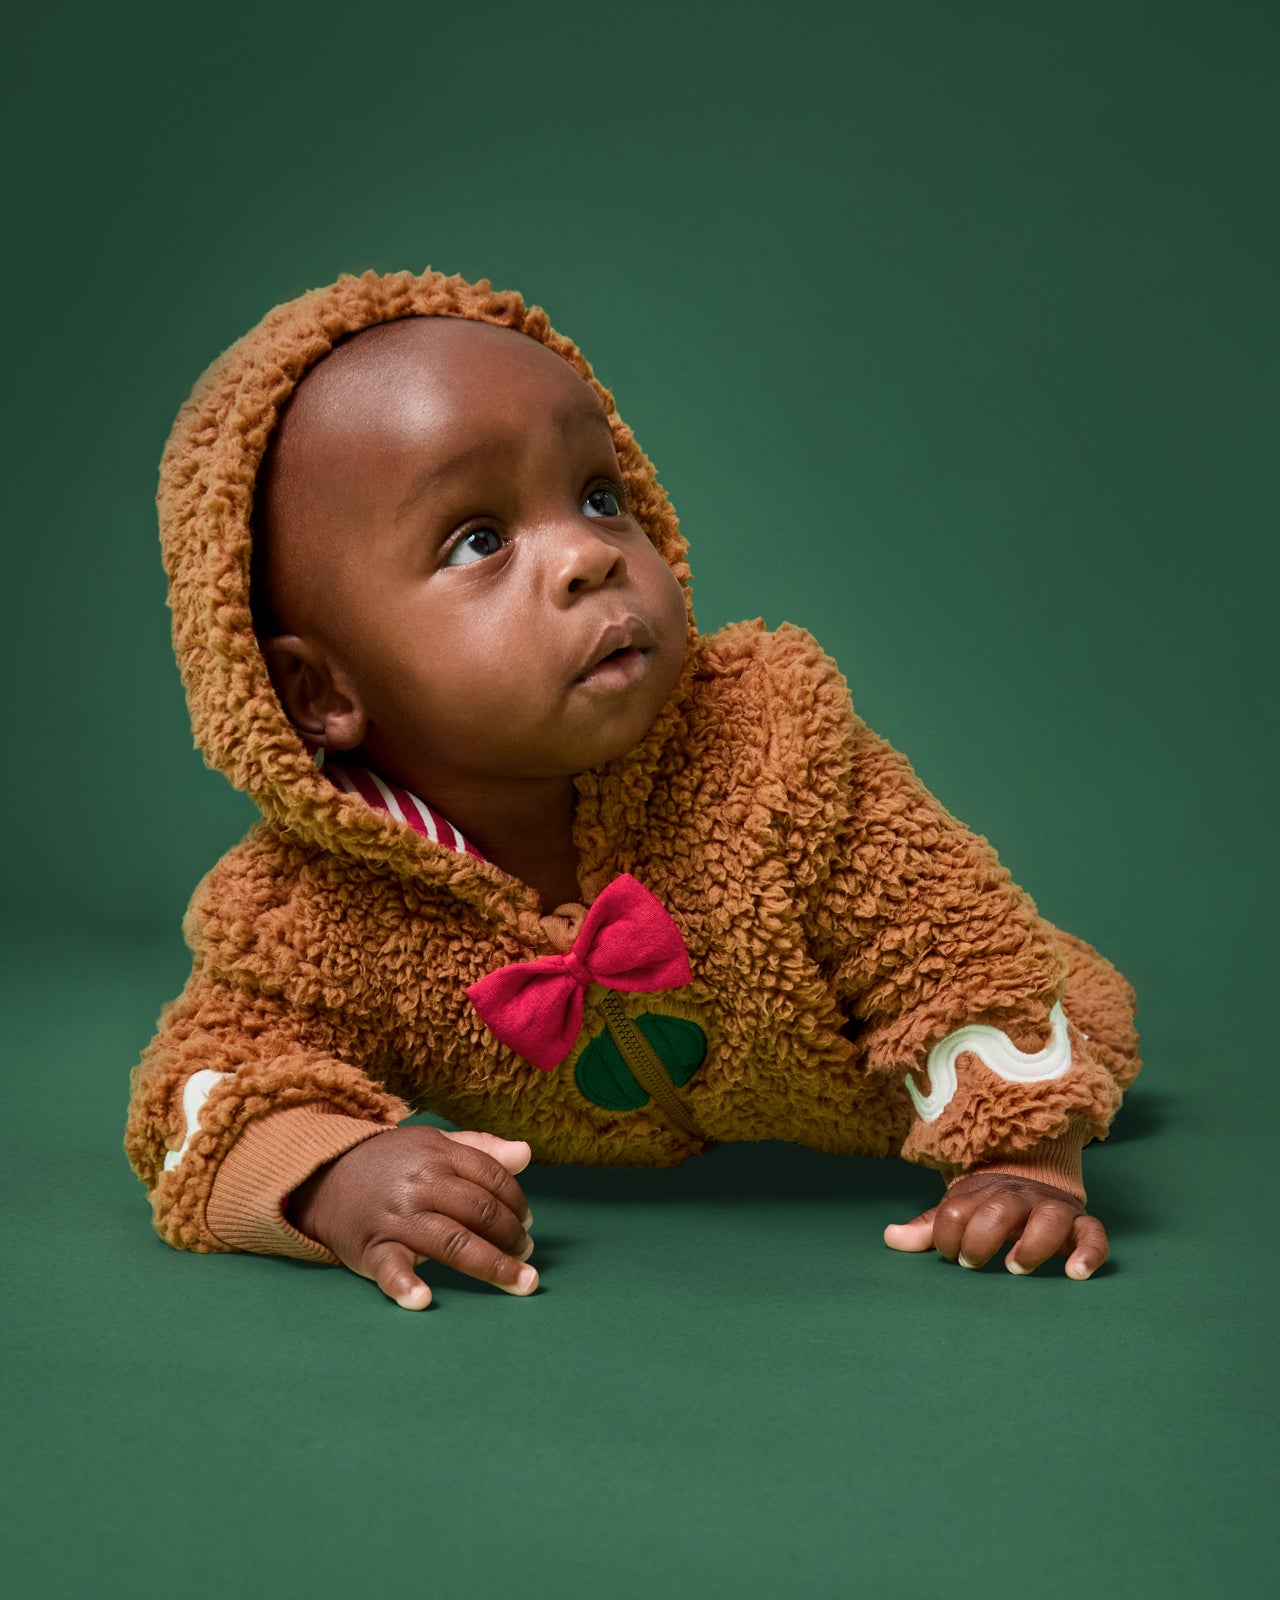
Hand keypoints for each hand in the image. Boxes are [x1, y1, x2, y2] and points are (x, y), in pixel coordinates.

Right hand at [288, 1125, 536, 1309]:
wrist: (324, 1173)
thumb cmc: (391, 1163)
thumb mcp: (432, 1145)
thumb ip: (481, 1149)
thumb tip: (527, 1154)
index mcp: (438, 1155)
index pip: (492, 1178)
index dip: (517, 1202)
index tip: (528, 1222)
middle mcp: (420, 1184)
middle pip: (479, 1211)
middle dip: (512, 1236)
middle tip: (527, 1255)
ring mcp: (397, 1217)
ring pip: (452, 1242)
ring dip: (492, 1265)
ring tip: (521, 1280)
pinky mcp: (372, 1247)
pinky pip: (390, 1267)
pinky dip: (405, 1285)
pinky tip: (424, 1299)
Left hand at [883, 1171, 1108, 1278]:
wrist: (1036, 1176)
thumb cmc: (990, 1205)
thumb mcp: (960, 1211)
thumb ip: (929, 1227)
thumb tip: (891, 1238)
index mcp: (984, 1193)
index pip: (959, 1209)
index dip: (947, 1233)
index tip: (950, 1254)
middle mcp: (1019, 1197)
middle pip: (1002, 1208)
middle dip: (982, 1236)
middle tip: (972, 1262)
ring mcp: (1053, 1209)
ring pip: (1049, 1217)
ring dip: (1032, 1243)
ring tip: (1015, 1266)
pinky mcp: (1081, 1225)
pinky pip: (1094, 1234)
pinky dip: (1089, 1253)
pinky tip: (1076, 1274)